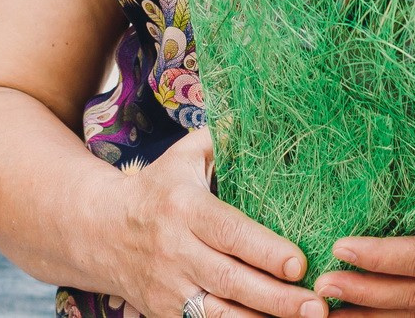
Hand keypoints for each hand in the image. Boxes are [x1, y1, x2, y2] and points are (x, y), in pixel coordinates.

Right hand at [104, 130, 327, 317]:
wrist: (98, 230)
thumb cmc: (157, 189)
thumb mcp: (183, 157)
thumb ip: (223, 139)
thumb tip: (263, 117)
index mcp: (184, 208)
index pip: (228, 232)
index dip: (264, 250)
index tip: (299, 263)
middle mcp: (175, 250)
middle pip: (230, 280)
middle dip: (277, 297)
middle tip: (317, 306)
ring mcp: (169, 287)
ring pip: (220, 314)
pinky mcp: (165, 313)